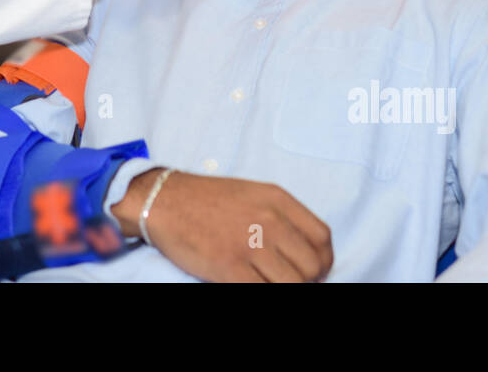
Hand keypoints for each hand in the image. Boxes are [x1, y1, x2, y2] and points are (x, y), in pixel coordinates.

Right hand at [111, 169, 332, 281]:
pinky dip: (262, 292)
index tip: (312, 271)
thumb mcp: (253, 195)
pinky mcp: (229, 267)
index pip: (323, 239)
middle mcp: (269, 221)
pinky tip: (250, 284)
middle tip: (287, 280)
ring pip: (293, 284)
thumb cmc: (208, 200)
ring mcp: (250, 245)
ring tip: (268, 282)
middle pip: (312, 267)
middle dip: (306, 281)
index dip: (323, 261)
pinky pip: (262, 292)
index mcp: (278, 200)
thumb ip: (282, 218)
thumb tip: (306, 254)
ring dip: (285, 288)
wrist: (164, 201)